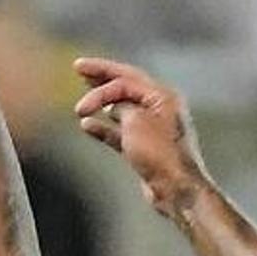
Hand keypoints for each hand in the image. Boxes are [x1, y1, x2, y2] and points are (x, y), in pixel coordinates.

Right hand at [67, 56, 209, 218]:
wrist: (176, 188)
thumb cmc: (160, 153)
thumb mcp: (136, 122)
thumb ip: (122, 107)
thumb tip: (114, 106)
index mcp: (163, 96)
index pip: (126, 80)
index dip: (100, 87)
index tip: (81, 105)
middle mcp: (160, 107)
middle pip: (126, 86)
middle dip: (102, 77)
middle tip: (79, 67)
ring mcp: (152, 127)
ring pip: (122, 108)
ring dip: (102, 103)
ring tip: (83, 97)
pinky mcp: (144, 147)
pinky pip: (120, 131)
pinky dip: (103, 127)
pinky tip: (86, 126)